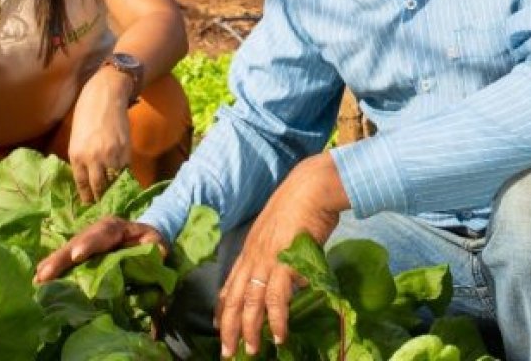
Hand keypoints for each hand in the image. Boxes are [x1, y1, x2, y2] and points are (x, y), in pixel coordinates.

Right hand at [34, 216, 165, 282]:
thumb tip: (158, 255)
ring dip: (51, 265)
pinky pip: (65, 258)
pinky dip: (51, 267)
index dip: (88, 244)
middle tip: (44, 275)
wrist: (144, 235)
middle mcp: (96, 231)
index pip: (101, 234)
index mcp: (115, 226)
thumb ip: (158, 247)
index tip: (77, 256)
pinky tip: (38, 280)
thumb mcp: (157, 241)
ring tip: (37, 280)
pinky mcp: (81, 250)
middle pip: (76, 242)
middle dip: (60, 259)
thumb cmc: (150, 240)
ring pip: (67, 250)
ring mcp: (86, 239)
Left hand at [68, 68, 133, 203]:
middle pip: (98, 187)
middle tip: (103, 203)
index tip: (90, 203)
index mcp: (76, 155)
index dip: (87, 197)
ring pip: (114, 181)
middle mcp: (93, 158)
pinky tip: (124, 179)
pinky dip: (124, 176)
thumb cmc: (86, 113)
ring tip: (115, 194)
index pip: (82, 184)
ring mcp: (111, 155)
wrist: (105, 95)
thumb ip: (82, 158)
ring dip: (114, 189)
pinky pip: (125, 169)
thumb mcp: (77, 138)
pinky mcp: (125, 149)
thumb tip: (88, 176)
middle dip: (100, 197)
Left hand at [217, 154, 347, 357]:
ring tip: (251, 350)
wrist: (312, 187)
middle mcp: (253, 256)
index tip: (218, 326)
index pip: (230, 283)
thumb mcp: (280, 231)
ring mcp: (267, 260)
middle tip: (227, 352)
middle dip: (228, 327)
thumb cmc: (301, 204)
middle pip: (234, 298)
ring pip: (251, 302)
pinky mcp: (285, 262)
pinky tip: (278, 336)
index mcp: (251, 248)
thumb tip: (288, 276)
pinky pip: (277, 299)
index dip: (223, 307)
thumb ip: (278, 253)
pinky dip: (276, 320)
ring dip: (249, 330)